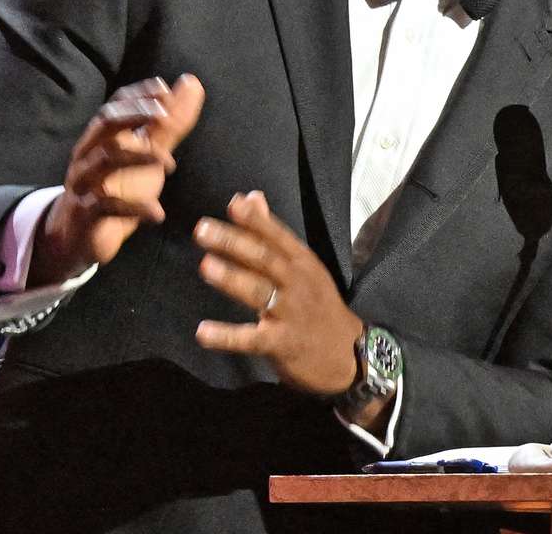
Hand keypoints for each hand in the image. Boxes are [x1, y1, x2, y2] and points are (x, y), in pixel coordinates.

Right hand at [31, 74, 205, 285]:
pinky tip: (158, 214)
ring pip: (105, 159)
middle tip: (164, 115)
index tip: (165, 90)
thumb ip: (170, 123)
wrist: (81, 237)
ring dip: (139, 156)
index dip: (138, 95)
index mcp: (104, 137)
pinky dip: (134, 208)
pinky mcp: (85, 212)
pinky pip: (105, 205)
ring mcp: (84, 182)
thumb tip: (191, 82)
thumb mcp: (148, 154)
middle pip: (105, 123)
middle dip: (133, 114)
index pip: (116, 105)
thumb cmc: (118, 188)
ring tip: (170, 163)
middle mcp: (89, 153)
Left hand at [193, 192, 365, 399]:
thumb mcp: (304, 267)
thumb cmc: (318, 306)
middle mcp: (297, 283)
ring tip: (205, 265)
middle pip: (265, 259)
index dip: (256, 220)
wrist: (348, 355)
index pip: (278, 236)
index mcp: (303, 263)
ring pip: (259, 292)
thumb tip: (252, 196)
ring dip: (232, 278)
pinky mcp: (281, 343)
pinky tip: (202, 332)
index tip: (233, 204)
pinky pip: (251, 339)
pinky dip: (226, 336)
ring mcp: (290, 314)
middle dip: (234, 243)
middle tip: (203, 229)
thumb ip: (272, 234)